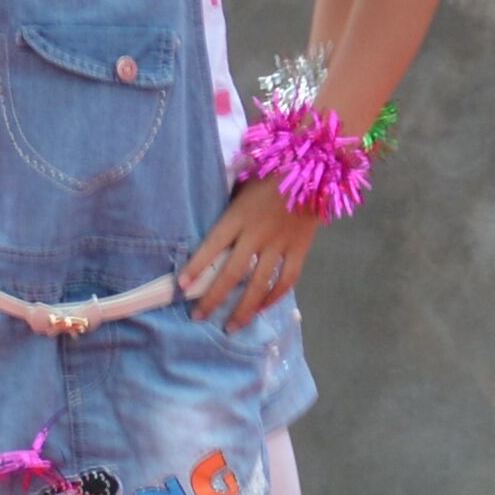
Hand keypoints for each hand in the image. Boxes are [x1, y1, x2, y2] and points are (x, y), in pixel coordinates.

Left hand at [183, 184, 320, 320]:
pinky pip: (286, 280)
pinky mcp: (300, 249)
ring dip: (243, 309)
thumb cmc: (270, 173)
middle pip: (232, 273)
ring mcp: (280, 244)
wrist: (313, 167)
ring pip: (259, 284)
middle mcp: (257, 233)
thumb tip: (209, 233)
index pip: (212, 245)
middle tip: (198, 317)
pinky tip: (262, 308)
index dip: (196, 266)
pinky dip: (274, 297)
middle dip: (213, 298)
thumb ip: (228, 209)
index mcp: (238, 215)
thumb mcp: (241, 184)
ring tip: (231, 327)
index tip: (181, 286)